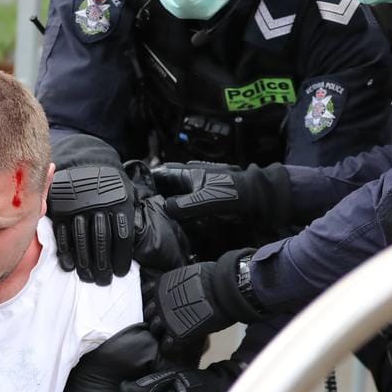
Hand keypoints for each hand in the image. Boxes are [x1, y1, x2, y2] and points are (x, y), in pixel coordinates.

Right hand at [47, 164, 134, 284]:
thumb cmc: (110, 183)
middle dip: (102, 267)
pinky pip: (63, 234)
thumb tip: (137, 239)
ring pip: (83, 242)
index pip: (122, 238)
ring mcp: (78, 208)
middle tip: (103, 281)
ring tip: (88, 278)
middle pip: (102, 243)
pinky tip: (70, 265)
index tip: (119, 273)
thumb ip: (130, 214)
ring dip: (85, 264)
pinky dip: (66, 252)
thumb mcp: (127, 192)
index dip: (121, 259)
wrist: (86, 161)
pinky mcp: (61, 209)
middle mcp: (99, 206)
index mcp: (120, 203)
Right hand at [152, 162, 291, 224]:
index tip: (134, 190)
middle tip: (140, 205)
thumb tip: (164, 208)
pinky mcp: (206, 197)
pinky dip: (179, 207)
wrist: (258, 197)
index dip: (148, 180)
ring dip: (166, 200)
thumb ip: (183, 205)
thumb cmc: (232, 195)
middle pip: (167, 182)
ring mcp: (199, 187)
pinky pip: (186, 201)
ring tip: (152, 213)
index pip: (161, 173)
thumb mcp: (206, 201)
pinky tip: (173, 218)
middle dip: (154, 191)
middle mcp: (191, 177)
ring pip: (176, 192)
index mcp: (189, 173)